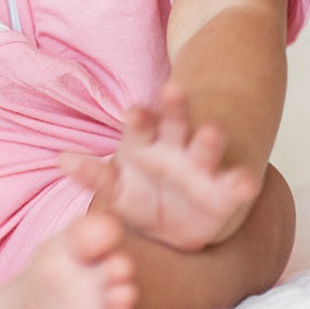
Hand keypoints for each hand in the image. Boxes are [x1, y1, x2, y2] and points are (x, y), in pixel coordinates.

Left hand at [61, 82, 260, 251]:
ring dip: (209, 138)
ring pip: (206, 146)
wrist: (178, 219)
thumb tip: (62, 160)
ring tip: (213, 131)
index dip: (138, 118)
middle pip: (175, 121)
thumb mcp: (116, 187)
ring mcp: (202, 166)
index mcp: (145, 141)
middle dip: (175, 107)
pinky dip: (241, 184)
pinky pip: (233, 187)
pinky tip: (247, 182)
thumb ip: (94, 175)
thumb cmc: (141, 195)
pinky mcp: (223, 193)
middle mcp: (175, 146)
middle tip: (172, 89)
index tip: (133, 110)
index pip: (140, 125)